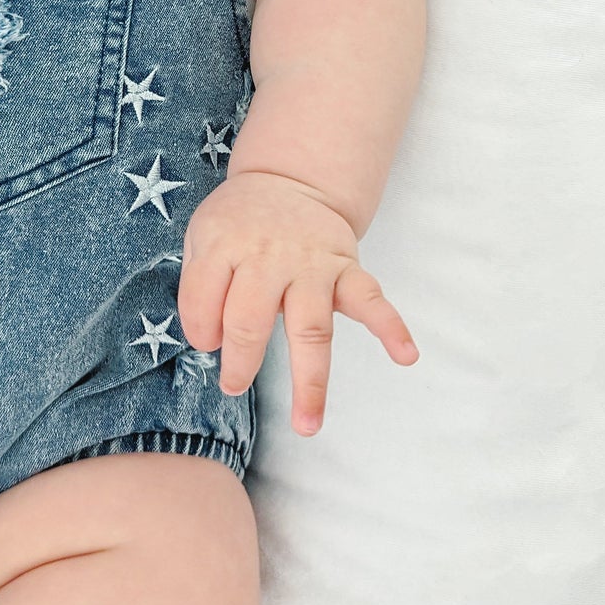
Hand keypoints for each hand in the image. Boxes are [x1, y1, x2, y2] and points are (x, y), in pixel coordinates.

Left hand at [176, 169, 417, 434]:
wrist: (290, 179)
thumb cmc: (239, 222)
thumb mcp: (202, 237)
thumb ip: (198, 286)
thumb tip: (210, 342)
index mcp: (225, 244)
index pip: (203, 299)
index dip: (200, 329)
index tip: (206, 342)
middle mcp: (269, 257)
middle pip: (250, 318)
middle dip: (240, 361)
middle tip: (233, 386)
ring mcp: (311, 266)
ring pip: (311, 328)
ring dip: (310, 380)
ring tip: (308, 425)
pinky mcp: (345, 269)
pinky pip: (372, 299)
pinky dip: (391, 327)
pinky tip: (406, 355)